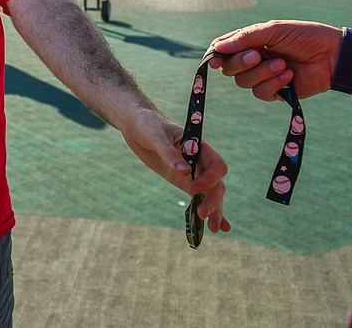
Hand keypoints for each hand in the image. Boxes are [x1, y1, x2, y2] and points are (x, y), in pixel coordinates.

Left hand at [121, 108, 230, 233]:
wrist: (135, 124)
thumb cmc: (146, 124)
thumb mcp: (155, 137)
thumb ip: (169, 154)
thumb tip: (185, 173)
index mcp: (199, 145)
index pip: (217, 164)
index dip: (209, 179)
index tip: (192, 188)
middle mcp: (200, 160)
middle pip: (217, 183)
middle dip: (213, 200)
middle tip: (202, 215)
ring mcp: (193, 171)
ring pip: (211, 192)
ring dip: (215, 209)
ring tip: (215, 228)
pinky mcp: (183, 180)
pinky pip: (199, 196)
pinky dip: (207, 208)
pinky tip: (216, 225)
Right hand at [210, 20, 342, 101]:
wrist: (333, 56)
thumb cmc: (304, 37)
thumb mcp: (273, 30)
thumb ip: (244, 38)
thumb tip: (217, 47)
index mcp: (251, 41)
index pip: (225, 49)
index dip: (217, 55)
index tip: (215, 60)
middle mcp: (254, 59)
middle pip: (230, 68)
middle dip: (241, 63)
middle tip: (258, 55)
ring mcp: (264, 76)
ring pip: (244, 82)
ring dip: (262, 73)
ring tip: (283, 64)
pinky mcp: (276, 92)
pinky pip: (261, 93)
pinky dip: (273, 84)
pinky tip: (289, 76)